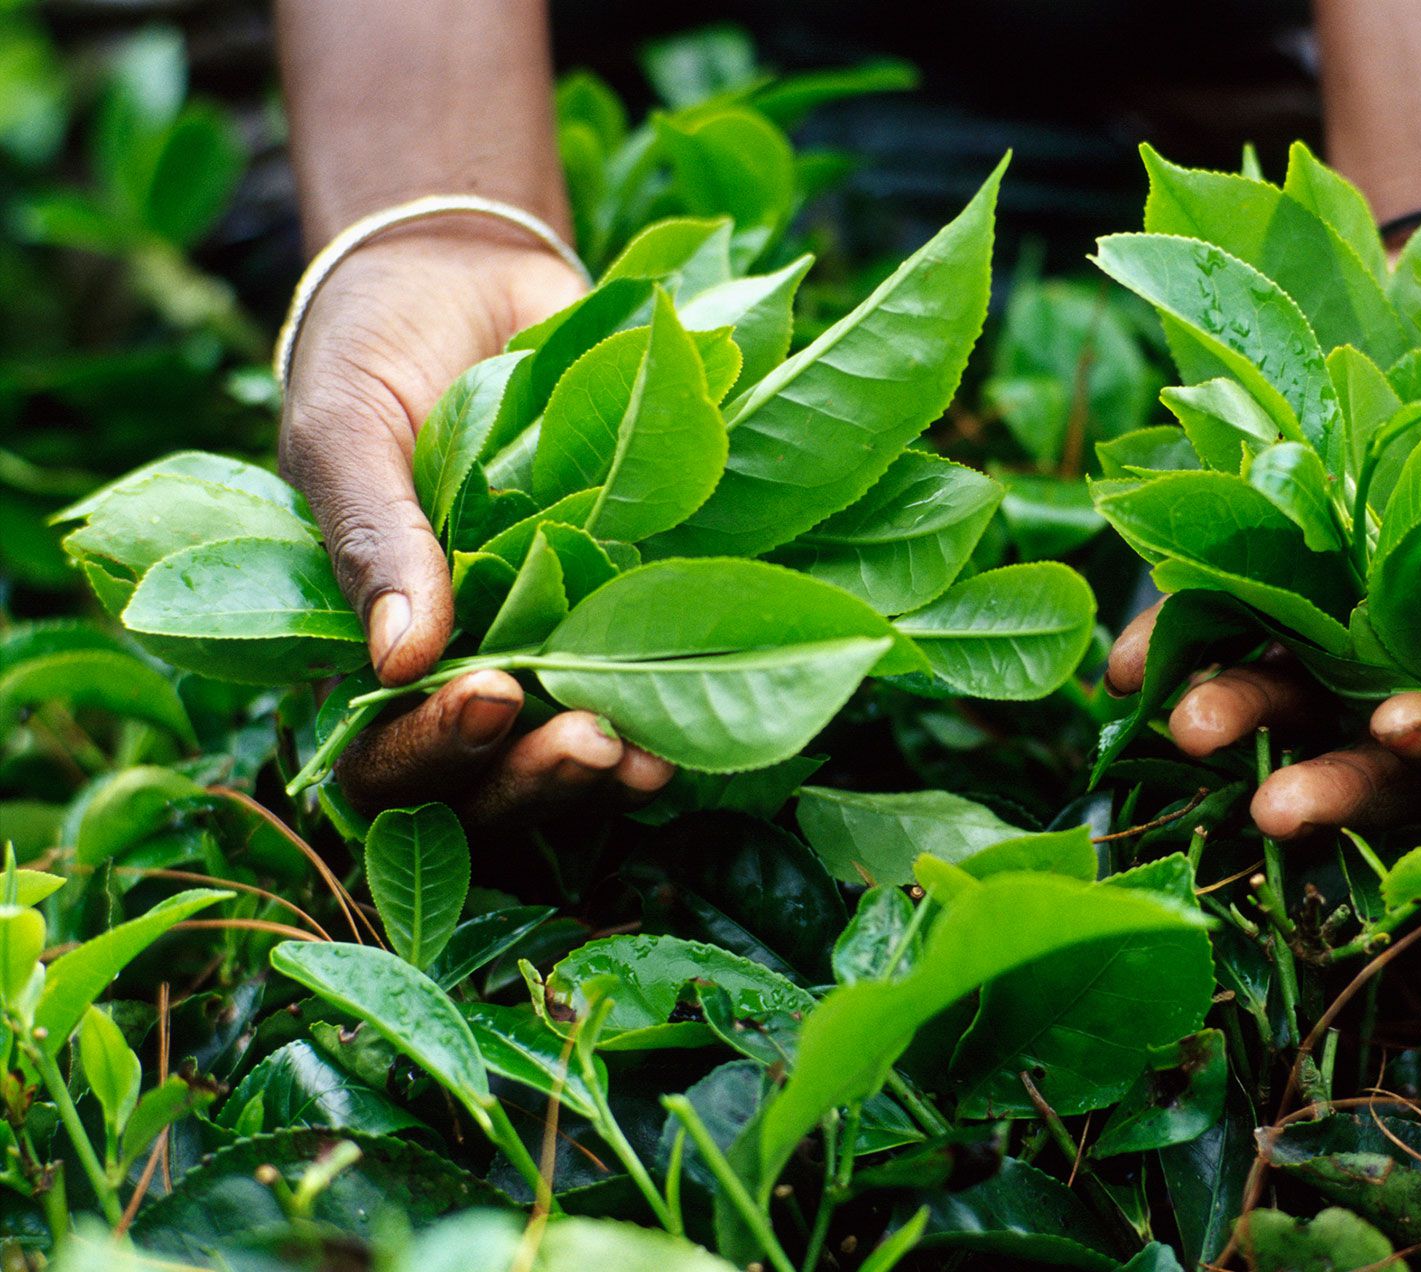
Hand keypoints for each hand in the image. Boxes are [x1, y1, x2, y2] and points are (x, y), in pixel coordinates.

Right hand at [279, 219, 673, 823]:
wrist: (471, 276)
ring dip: (606, 773)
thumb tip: (398, 661)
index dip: (433, 754)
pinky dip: (672, 715)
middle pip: (487, 784)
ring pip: (567, 756)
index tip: (489, 696)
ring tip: (644, 756)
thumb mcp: (345, 431)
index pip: (386, 758)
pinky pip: (647, 686)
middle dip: (534, 779)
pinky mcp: (623, 603)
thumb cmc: (379, 355)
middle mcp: (462, 665)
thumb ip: (369, 539)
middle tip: (587, 741)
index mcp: (373, 646)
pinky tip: (689, 726)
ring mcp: (547, 642)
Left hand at [1105, 238, 1420, 840]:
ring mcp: (1345, 621)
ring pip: (1295, 693)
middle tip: (1273, 810)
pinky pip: (1225, 619)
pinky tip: (1129, 671)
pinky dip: (1179, 644)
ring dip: (1243, 715)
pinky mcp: (1277, 573)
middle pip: (1383, 743)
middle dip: (1332, 777)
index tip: (1396, 729)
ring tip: (1186, 727)